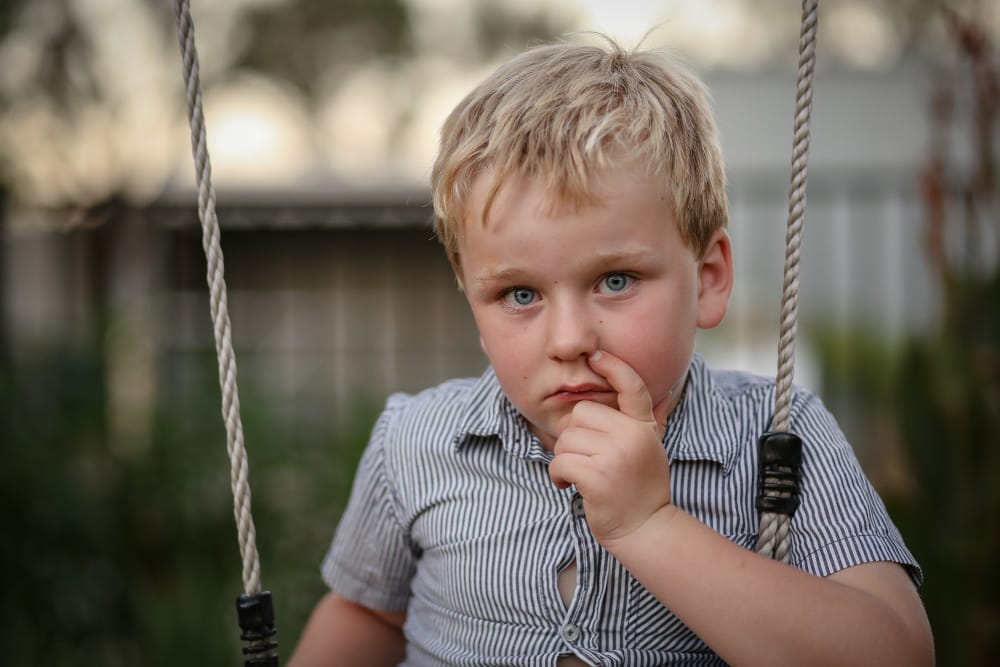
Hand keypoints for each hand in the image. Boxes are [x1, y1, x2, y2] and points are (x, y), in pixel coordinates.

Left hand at [548, 350, 671, 545]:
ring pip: (566, 439)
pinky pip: (560, 462)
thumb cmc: (642, 487)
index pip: (631, 385)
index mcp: (643, 426)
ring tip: (581, 475)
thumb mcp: (652, 448)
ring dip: (565, 459)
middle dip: (574, 436)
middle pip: (581, 413)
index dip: (613, 366)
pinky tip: (569, 486)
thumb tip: (667, 390)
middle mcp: (632, 436)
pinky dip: (557, 475)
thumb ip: (652, 419)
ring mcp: (615, 456)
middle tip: (585, 458)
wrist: (645, 528)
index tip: (595, 356)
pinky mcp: (597, 477)